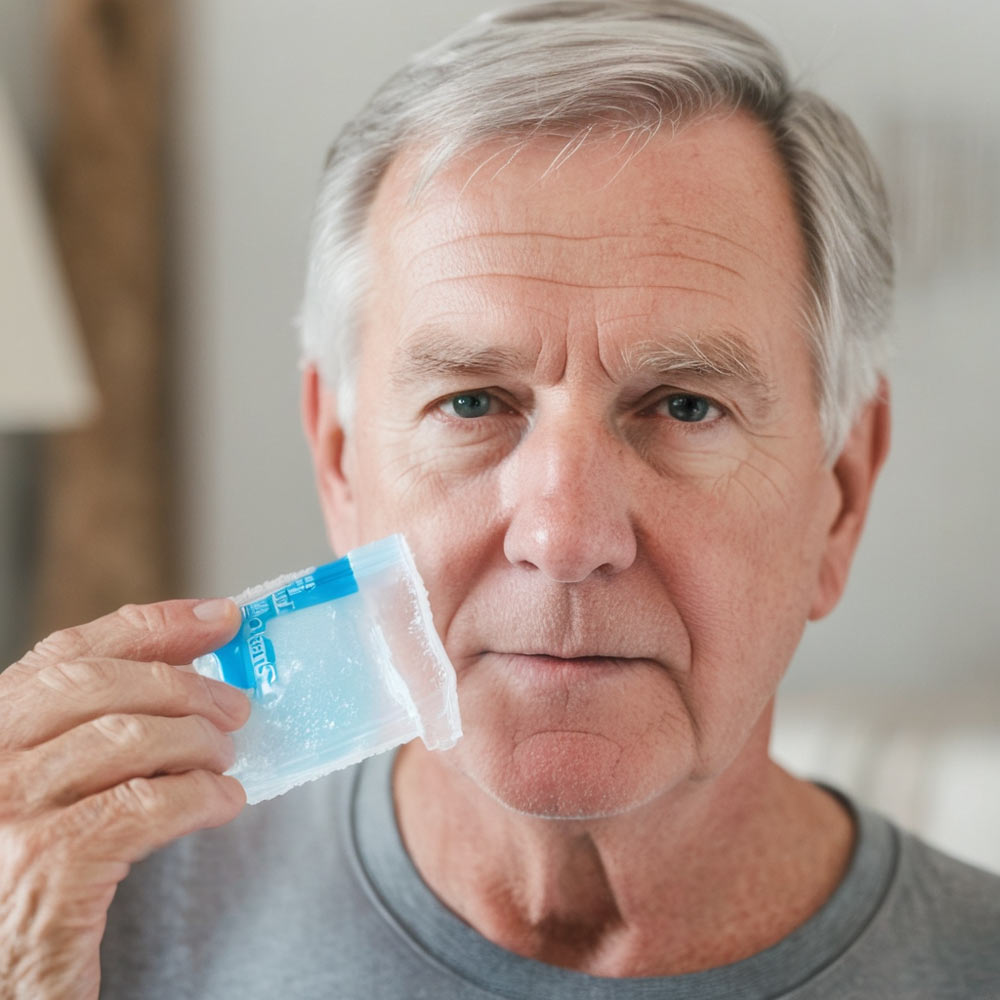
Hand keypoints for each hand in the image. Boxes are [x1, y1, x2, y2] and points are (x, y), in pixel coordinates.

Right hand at [0, 599, 249, 999]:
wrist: (5, 987)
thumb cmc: (29, 881)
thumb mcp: (48, 789)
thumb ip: (96, 729)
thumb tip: (193, 664)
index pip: (67, 653)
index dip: (153, 626)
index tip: (218, 618)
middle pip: (98, 685)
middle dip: (184, 685)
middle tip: (236, 707)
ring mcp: (5, 817)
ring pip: (127, 738)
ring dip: (197, 743)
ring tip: (225, 762)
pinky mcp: (44, 873)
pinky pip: (145, 806)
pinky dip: (200, 796)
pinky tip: (222, 803)